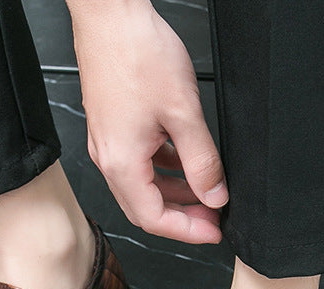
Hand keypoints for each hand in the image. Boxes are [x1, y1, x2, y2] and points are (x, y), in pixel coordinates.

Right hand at [67, 1, 227, 243]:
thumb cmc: (137, 53)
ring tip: (205, 191)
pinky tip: (185, 162)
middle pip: (146, 209)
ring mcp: (108, 143)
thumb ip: (202, 160)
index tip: (214, 231)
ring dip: (174, 195)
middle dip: (182, 218)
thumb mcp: (184, 113)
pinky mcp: (113, 128)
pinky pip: (139, 163)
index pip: (153, 219)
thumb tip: (215, 194)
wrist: (110, 15)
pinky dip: (164, 171)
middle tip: (213, 216)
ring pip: (143, 187)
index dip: (187, 231)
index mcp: (122, 163)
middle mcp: (109, 159)